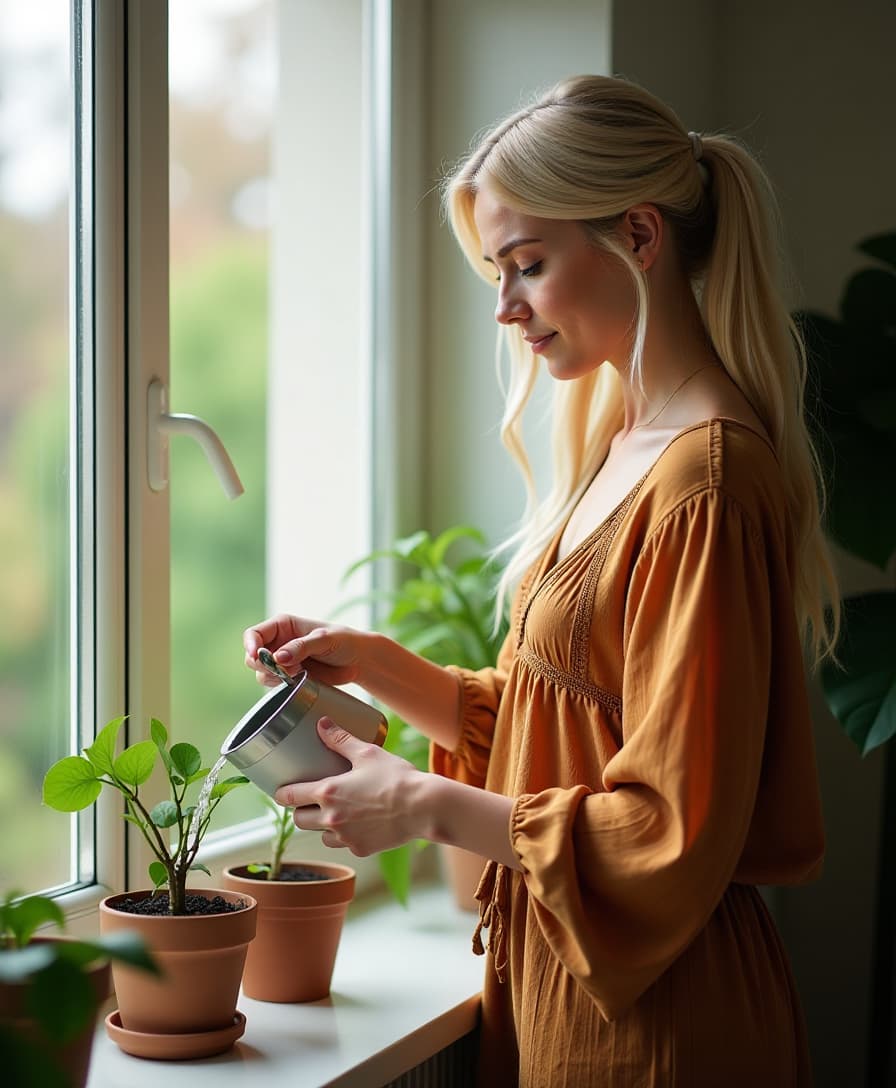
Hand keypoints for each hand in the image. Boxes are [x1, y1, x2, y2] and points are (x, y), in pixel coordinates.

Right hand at [243, 613, 366, 687]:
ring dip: (277, 677)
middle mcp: (278, 643)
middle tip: (286, 670)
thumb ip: (301, 647)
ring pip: (263, 674)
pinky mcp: (289, 678)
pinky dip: (284, 686)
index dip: (251, 646)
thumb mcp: (324, 639)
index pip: (254, 635)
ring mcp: (282, 662)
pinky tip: (302, 679)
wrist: (358, 661)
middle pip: (253, 658)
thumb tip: (278, 657)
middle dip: (265, 666)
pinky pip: (276, 686)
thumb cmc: (343, 641)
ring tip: (302, 672)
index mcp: (282, 626)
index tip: (257, 656)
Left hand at [274, 718, 426, 855]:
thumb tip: (322, 724)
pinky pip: (343, 844)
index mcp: (328, 792)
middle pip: (299, 821)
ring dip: (321, 826)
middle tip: (309, 801)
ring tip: (333, 814)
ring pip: (319, 836)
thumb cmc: (396, 777)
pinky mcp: (360, 849)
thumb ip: (341, 739)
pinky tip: (356, 825)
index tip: (282, 790)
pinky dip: (344, 836)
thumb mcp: (367, 753)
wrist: (423, 807)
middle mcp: (331, 818)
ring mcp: (345, 837)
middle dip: (301, 811)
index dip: (282, 793)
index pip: (289, 796)